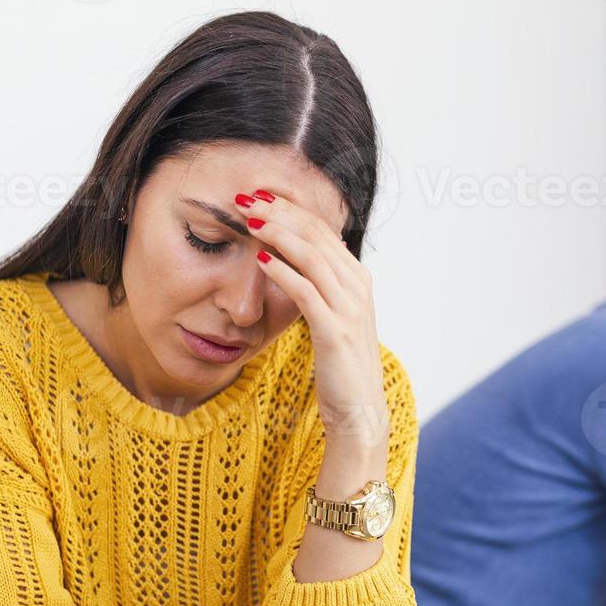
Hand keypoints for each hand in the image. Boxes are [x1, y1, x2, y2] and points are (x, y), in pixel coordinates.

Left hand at [236, 190, 388, 447]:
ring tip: (249, 219)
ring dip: (278, 234)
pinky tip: (259, 260)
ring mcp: (350, 308)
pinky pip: (306, 291)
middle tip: (246, 197)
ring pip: (312, 256)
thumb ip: (319, 286)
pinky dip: (282, 271)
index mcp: (357, 278)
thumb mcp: (333, 316)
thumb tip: (289, 258)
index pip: (322, 229)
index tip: (258, 196)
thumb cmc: (341, 365)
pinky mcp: (336, 330)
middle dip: (280, 212)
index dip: (289, 208)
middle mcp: (358, 286)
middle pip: (317, 234)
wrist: (359, 409)